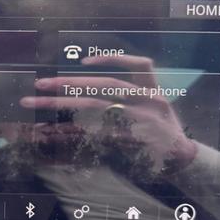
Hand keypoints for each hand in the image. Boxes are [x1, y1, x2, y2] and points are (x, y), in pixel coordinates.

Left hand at [21, 55, 196, 174]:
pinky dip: (76, 129)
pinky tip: (56, 129)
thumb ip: (131, 96)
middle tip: (40, 84)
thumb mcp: (156, 105)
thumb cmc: (163, 129)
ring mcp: (140, 122)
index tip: (84, 61)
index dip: (111, 59)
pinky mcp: (133, 142)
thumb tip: (88, 91)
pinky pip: (97, 132)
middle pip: (105, 85)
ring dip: (63, 104)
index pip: (138, 65)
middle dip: (70, 82)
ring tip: (37, 102)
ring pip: (96, 107)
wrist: (182, 159)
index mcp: (154, 89)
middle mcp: (148, 101)